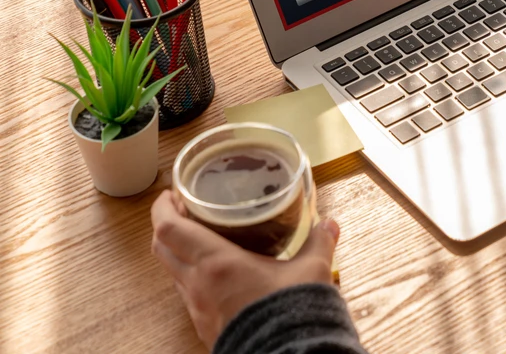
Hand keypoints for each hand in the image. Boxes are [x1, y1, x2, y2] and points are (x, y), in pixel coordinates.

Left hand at [151, 189, 338, 347]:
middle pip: (162, 249)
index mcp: (216, 262)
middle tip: (182, 210)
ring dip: (179, 252)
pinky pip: (188, 295)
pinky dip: (192, 277)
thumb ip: (319, 242)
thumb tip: (329, 223)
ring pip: (173, 273)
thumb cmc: (291, 311)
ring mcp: (197, 308)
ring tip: (200, 239)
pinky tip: (216, 274)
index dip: (162, 207)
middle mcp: (198, 284)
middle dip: (166, 225)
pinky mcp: (204, 327)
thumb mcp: (311, 270)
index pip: (169, 229)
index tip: (170, 193)